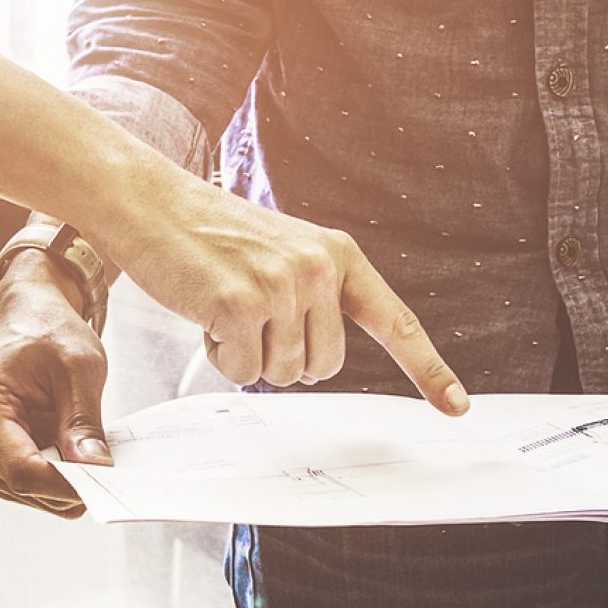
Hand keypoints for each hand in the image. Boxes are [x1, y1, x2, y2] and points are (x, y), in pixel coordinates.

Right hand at [0, 248, 111, 514]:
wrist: (29, 320)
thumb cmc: (49, 333)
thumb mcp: (78, 367)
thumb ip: (84, 421)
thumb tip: (95, 468)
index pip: (20, 469)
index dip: (63, 485)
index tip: (103, 482)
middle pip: (22, 486)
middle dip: (67, 485)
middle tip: (109, 471)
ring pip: (26, 494)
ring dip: (62, 485)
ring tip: (89, 455)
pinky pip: (27, 488)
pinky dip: (55, 482)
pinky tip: (75, 460)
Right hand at [86, 171, 468, 413]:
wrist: (151, 202)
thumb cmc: (210, 235)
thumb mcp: (282, 254)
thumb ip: (315, 297)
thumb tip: (320, 364)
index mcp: (338, 255)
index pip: (395, 321)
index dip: (427, 369)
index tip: (456, 405)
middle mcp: (318, 269)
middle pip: (324, 367)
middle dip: (285, 356)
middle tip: (249, 314)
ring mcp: (280, 286)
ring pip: (282, 374)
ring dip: (247, 355)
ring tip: (223, 304)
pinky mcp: (239, 305)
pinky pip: (241, 371)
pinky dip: (218, 355)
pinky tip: (204, 312)